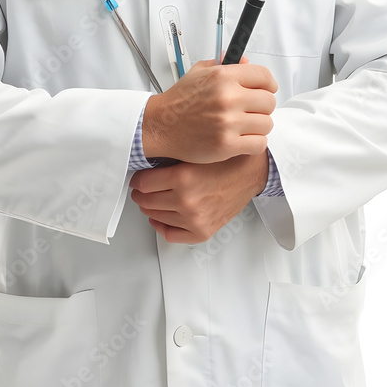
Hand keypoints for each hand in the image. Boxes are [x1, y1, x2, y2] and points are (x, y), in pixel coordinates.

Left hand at [129, 152, 268, 243]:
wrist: (250, 172)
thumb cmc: (225, 159)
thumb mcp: (194, 152)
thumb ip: (170, 160)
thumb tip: (145, 164)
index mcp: (182, 178)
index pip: (142, 184)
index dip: (137, 179)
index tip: (137, 177)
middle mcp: (186, 201)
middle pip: (146, 201)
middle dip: (140, 194)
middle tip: (141, 189)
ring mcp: (194, 219)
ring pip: (155, 216)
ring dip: (149, 208)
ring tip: (150, 199)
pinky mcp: (202, 231)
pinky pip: (170, 234)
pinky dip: (161, 226)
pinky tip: (159, 218)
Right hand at [142, 58, 276, 163]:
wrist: (161, 126)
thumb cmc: (180, 101)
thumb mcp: (198, 72)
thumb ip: (223, 64)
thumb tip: (246, 62)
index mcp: (223, 77)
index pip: (264, 77)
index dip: (268, 85)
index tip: (265, 90)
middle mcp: (228, 97)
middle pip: (269, 102)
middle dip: (262, 107)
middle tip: (251, 111)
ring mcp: (228, 123)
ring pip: (266, 124)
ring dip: (258, 126)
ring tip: (244, 126)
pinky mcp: (227, 145)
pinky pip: (259, 143)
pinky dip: (254, 143)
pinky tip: (242, 139)